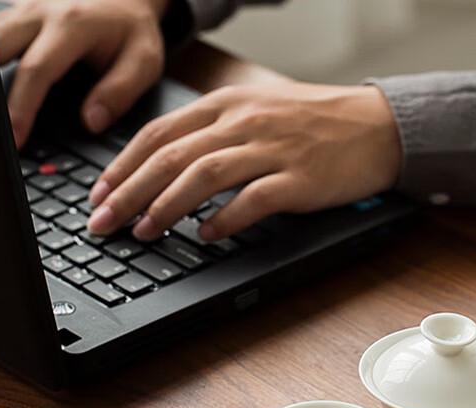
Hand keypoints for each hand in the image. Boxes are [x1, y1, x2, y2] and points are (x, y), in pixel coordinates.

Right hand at [0, 0, 168, 147]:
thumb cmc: (134, 30)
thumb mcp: (144, 61)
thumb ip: (120, 92)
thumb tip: (91, 123)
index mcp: (72, 26)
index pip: (38, 71)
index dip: (23, 107)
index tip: (15, 138)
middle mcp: (41, 12)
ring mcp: (24, 9)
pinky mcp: (18, 12)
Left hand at [87, 82, 401, 241]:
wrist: (375, 127)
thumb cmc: (314, 124)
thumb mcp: (257, 112)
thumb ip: (214, 132)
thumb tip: (167, 165)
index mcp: (227, 104)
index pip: (160, 133)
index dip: (123, 166)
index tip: (100, 194)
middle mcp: (243, 121)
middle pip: (172, 156)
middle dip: (130, 191)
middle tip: (104, 222)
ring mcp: (271, 149)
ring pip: (204, 175)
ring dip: (167, 205)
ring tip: (145, 231)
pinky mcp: (297, 179)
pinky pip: (252, 200)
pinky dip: (225, 219)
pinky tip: (206, 236)